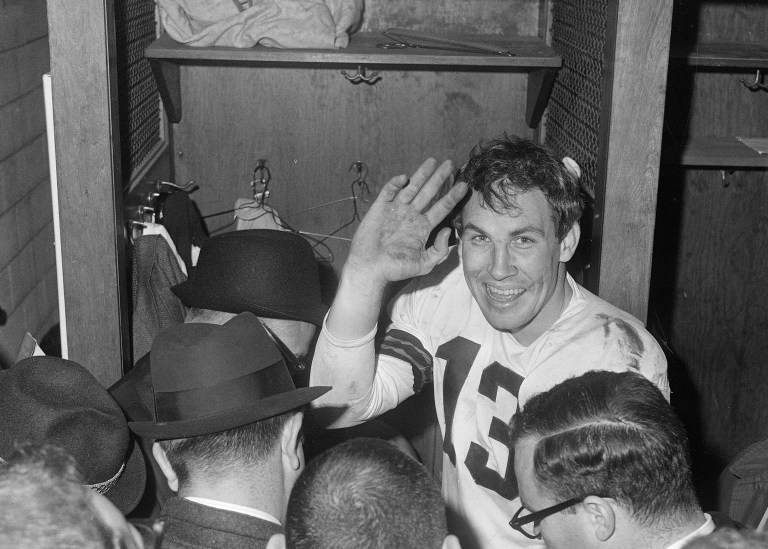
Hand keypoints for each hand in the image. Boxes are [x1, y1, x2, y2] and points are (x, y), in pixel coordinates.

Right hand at [345, 158, 467, 286]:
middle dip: (439, 178)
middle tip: (450, 164)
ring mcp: (396, 210)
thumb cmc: (395, 269)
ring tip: (432, 161)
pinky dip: (396, 183)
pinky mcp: (380, 208)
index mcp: (423, 227)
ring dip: (421, 174)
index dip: (452, 197)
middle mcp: (412, 216)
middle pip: (429, 193)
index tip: (464, 186)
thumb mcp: (424, 264)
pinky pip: (389, 191)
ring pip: (411, 188)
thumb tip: (449, 230)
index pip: (442, 208)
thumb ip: (439, 250)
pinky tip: (405, 178)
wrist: (370, 269)